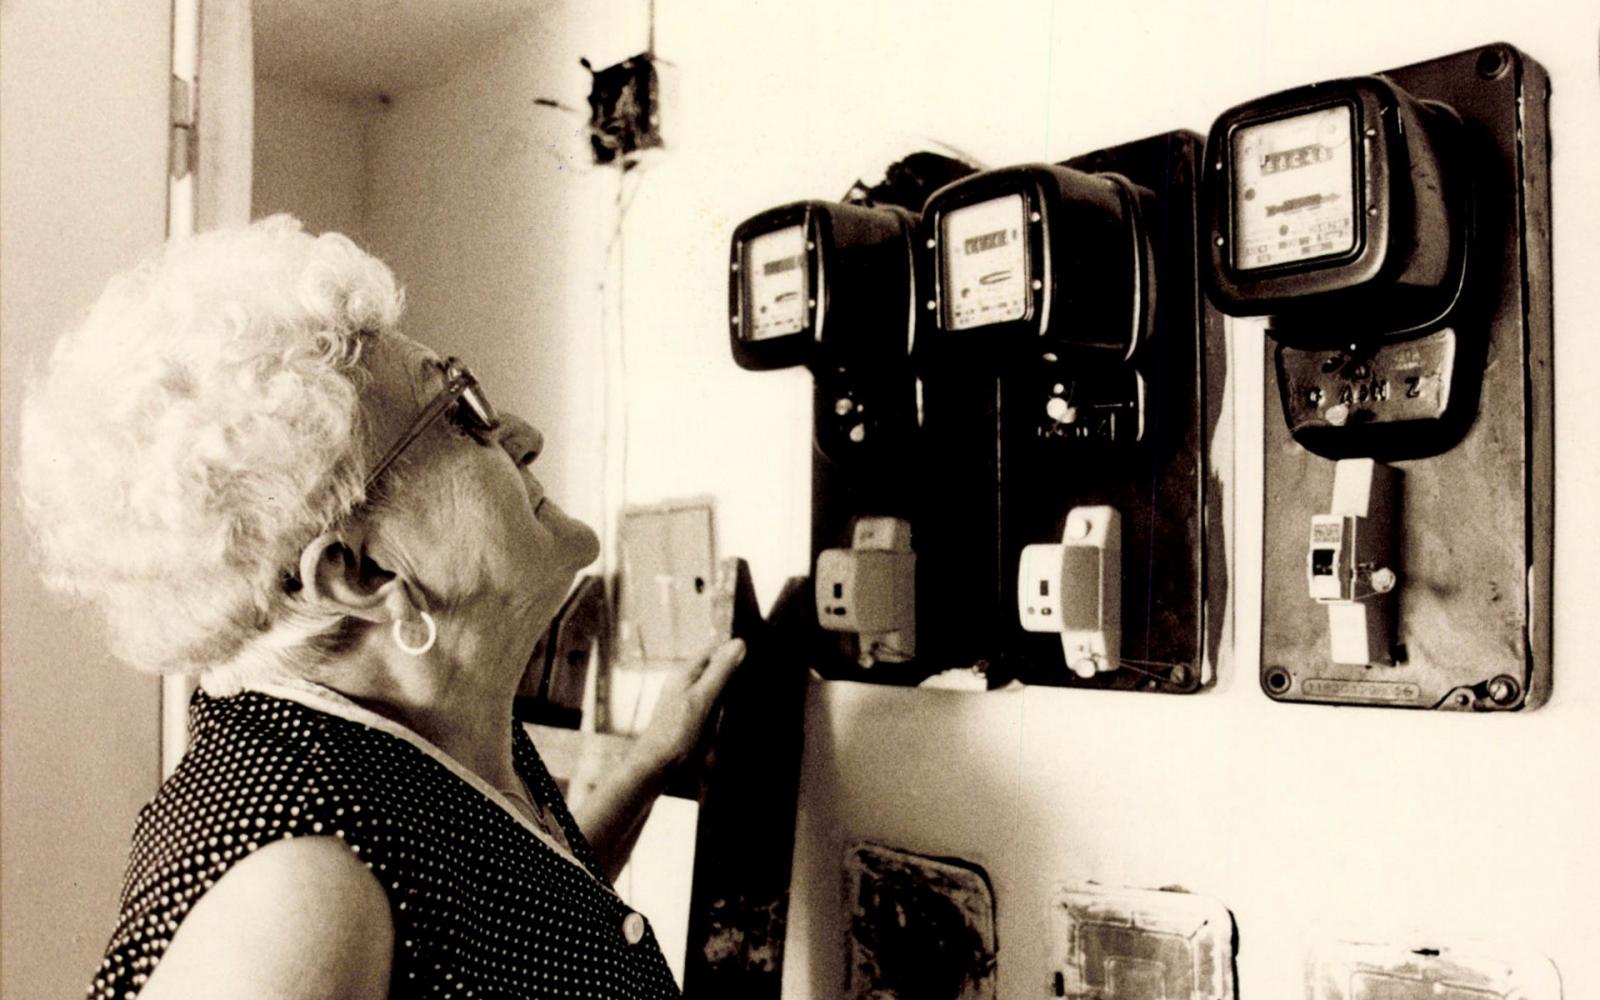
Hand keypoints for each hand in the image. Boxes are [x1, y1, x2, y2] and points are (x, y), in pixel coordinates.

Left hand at [633, 638, 746, 774]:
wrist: (656, 768)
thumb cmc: (676, 733)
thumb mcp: (702, 699)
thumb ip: (719, 672)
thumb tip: (739, 643)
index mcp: (685, 672)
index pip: (713, 648)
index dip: (732, 651)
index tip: (753, 660)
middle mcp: (685, 683)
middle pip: (715, 668)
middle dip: (733, 674)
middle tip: (752, 684)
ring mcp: (687, 702)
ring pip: (716, 689)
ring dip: (729, 696)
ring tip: (743, 704)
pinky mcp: (691, 720)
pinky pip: (713, 708)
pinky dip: (723, 712)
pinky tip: (730, 721)